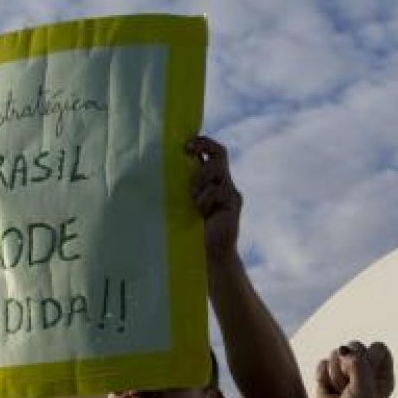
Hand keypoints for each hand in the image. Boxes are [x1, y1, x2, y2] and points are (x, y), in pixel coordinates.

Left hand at [186, 135, 241, 260]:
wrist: (208, 255)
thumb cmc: (188, 229)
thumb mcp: (181, 201)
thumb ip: (181, 184)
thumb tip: (163, 163)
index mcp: (211, 180)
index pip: (214, 151)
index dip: (203, 142)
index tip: (185, 145)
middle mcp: (224, 182)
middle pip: (219, 154)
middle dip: (201, 151)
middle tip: (186, 154)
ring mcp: (230, 192)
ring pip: (217, 170)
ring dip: (200, 180)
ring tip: (192, 199)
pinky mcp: (234, 203)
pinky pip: (218, 190)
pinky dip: (204, 198)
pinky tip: (200, 212)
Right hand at [313, 341, 393, 397]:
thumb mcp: (364, 389)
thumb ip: (358, 364)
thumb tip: (343, 349)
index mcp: (383, 375)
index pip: (379, 348)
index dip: (369, 356)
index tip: (364, 372)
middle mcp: (366, 371)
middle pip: (356, 346)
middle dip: (348, 364)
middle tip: (348, 385)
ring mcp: (347, 372)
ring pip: (338, 352)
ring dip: (335, 373)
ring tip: (339, 391)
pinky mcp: (329, 375)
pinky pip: (323, 362)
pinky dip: (323, 375)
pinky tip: (328, 390)